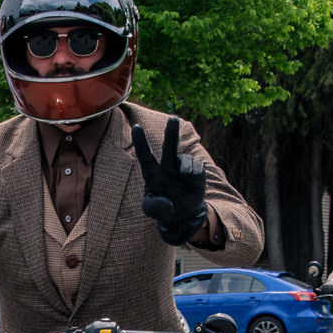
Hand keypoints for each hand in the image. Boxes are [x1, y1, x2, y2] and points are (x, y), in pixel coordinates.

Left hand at [129, 118, 210, 245]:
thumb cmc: (163, 208)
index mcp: (152, 173)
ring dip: (185, 165)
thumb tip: (167, 201)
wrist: (183, 214)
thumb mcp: (151, 209)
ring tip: (185, 174)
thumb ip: (153, 206)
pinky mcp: (196, 172)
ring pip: (184, 159)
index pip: (145, 155)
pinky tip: (192, 178)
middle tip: (173, 118)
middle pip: (169, 146)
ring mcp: (182, 168)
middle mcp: (167, 167)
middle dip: (171, 132)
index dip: (140, 142)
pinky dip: (195, 171)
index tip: (136, 127)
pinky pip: (197, 166)